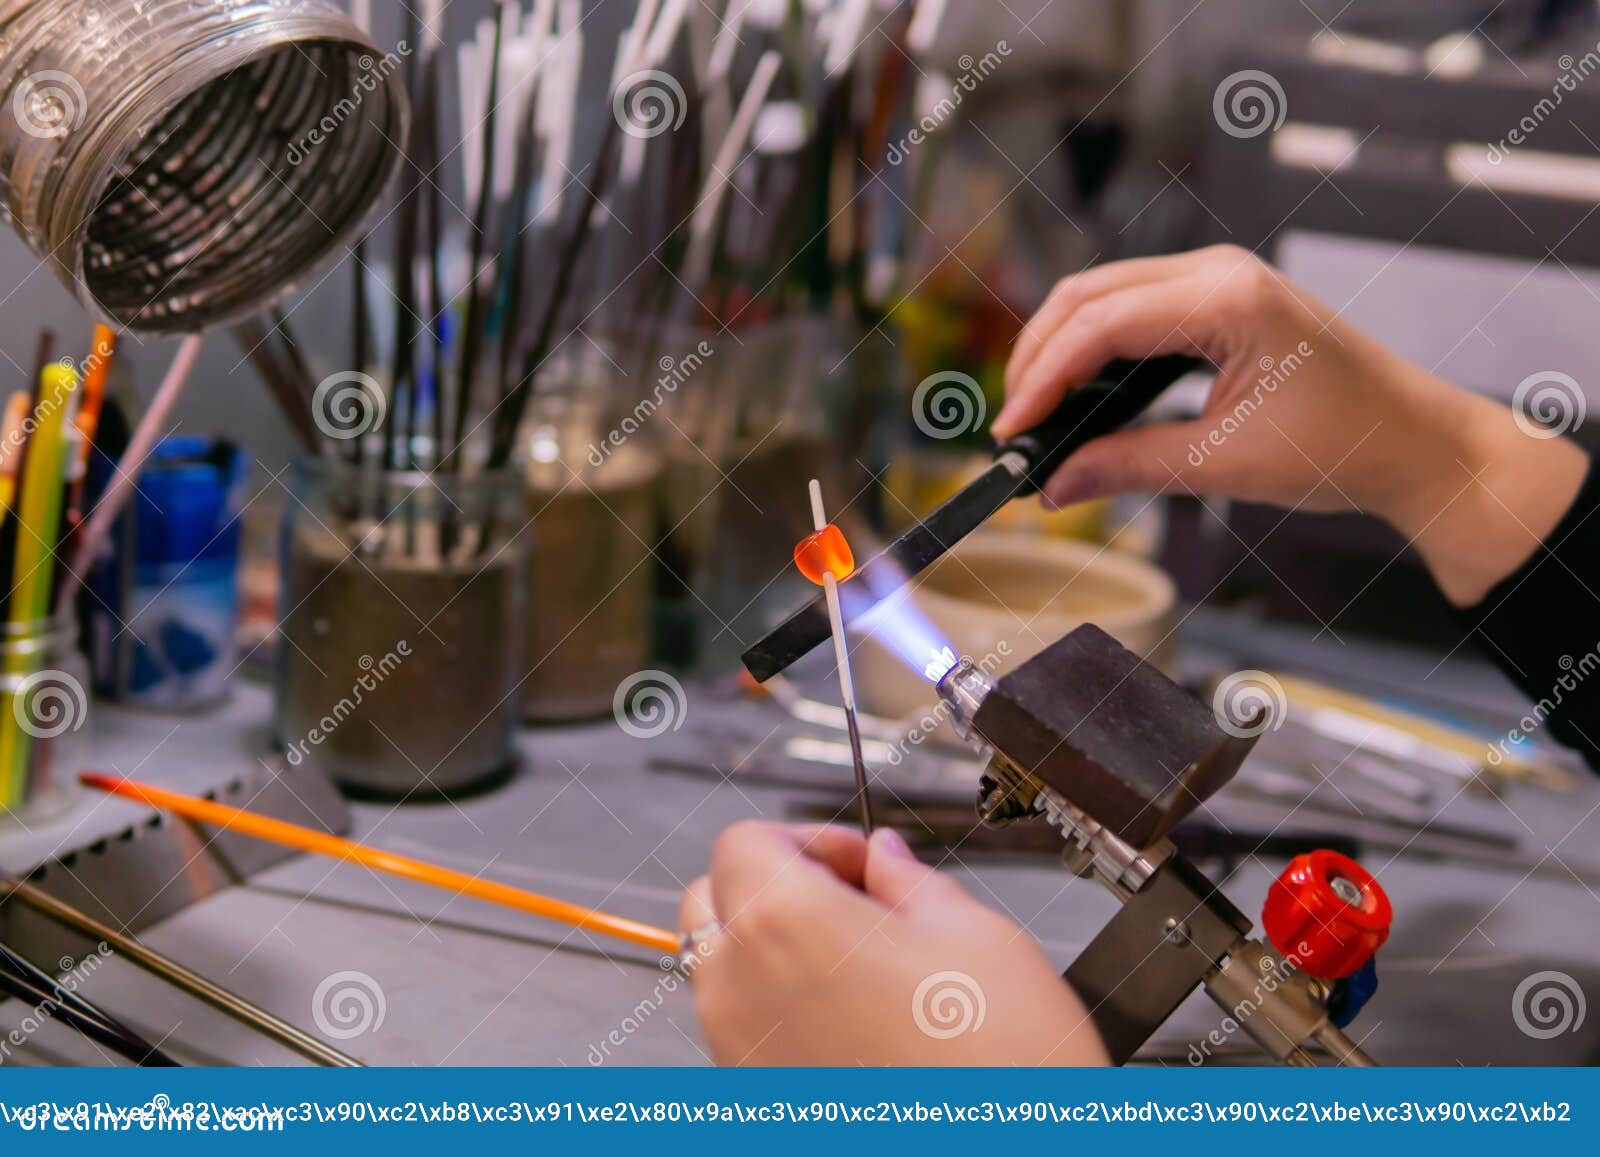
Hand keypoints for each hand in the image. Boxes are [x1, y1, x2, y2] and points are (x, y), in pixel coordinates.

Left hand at [680, 822, 1107, 1065]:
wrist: (1007, 1156)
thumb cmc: (999, 1067)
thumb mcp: (973, 934)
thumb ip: (908, 880)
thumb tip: (886, 858)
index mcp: (784, 922)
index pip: (744, 841)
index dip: (808, 839)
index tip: (858, 861)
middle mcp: (741, 988)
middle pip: (716, 899)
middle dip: (776, 886)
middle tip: (855, 902)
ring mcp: (740, 1052)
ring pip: (723, 968)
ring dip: (772, 948)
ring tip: (860, 965)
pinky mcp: (757, 1096)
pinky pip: (743, 1028)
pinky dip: (779, 1007)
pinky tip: (855, 1016)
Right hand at [992, 246, 1587, 605]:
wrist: (1416, 442)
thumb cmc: (1346, 444)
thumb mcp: (1226, 465)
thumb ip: (1130, 468)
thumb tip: (1057, 484)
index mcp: (1228, 298)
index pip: (1100, 323)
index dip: (1043, 377)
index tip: (1012, 431)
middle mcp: (1220, 272)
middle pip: (1089, 295)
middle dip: (1038, 358)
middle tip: (1012, 426)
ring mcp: (1220, 280)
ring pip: (1104, 296)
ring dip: (1061, 348)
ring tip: (1034, 412)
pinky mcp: (1220, 301)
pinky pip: (1134, 309)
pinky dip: (1095, 347)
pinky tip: (1077, 392)